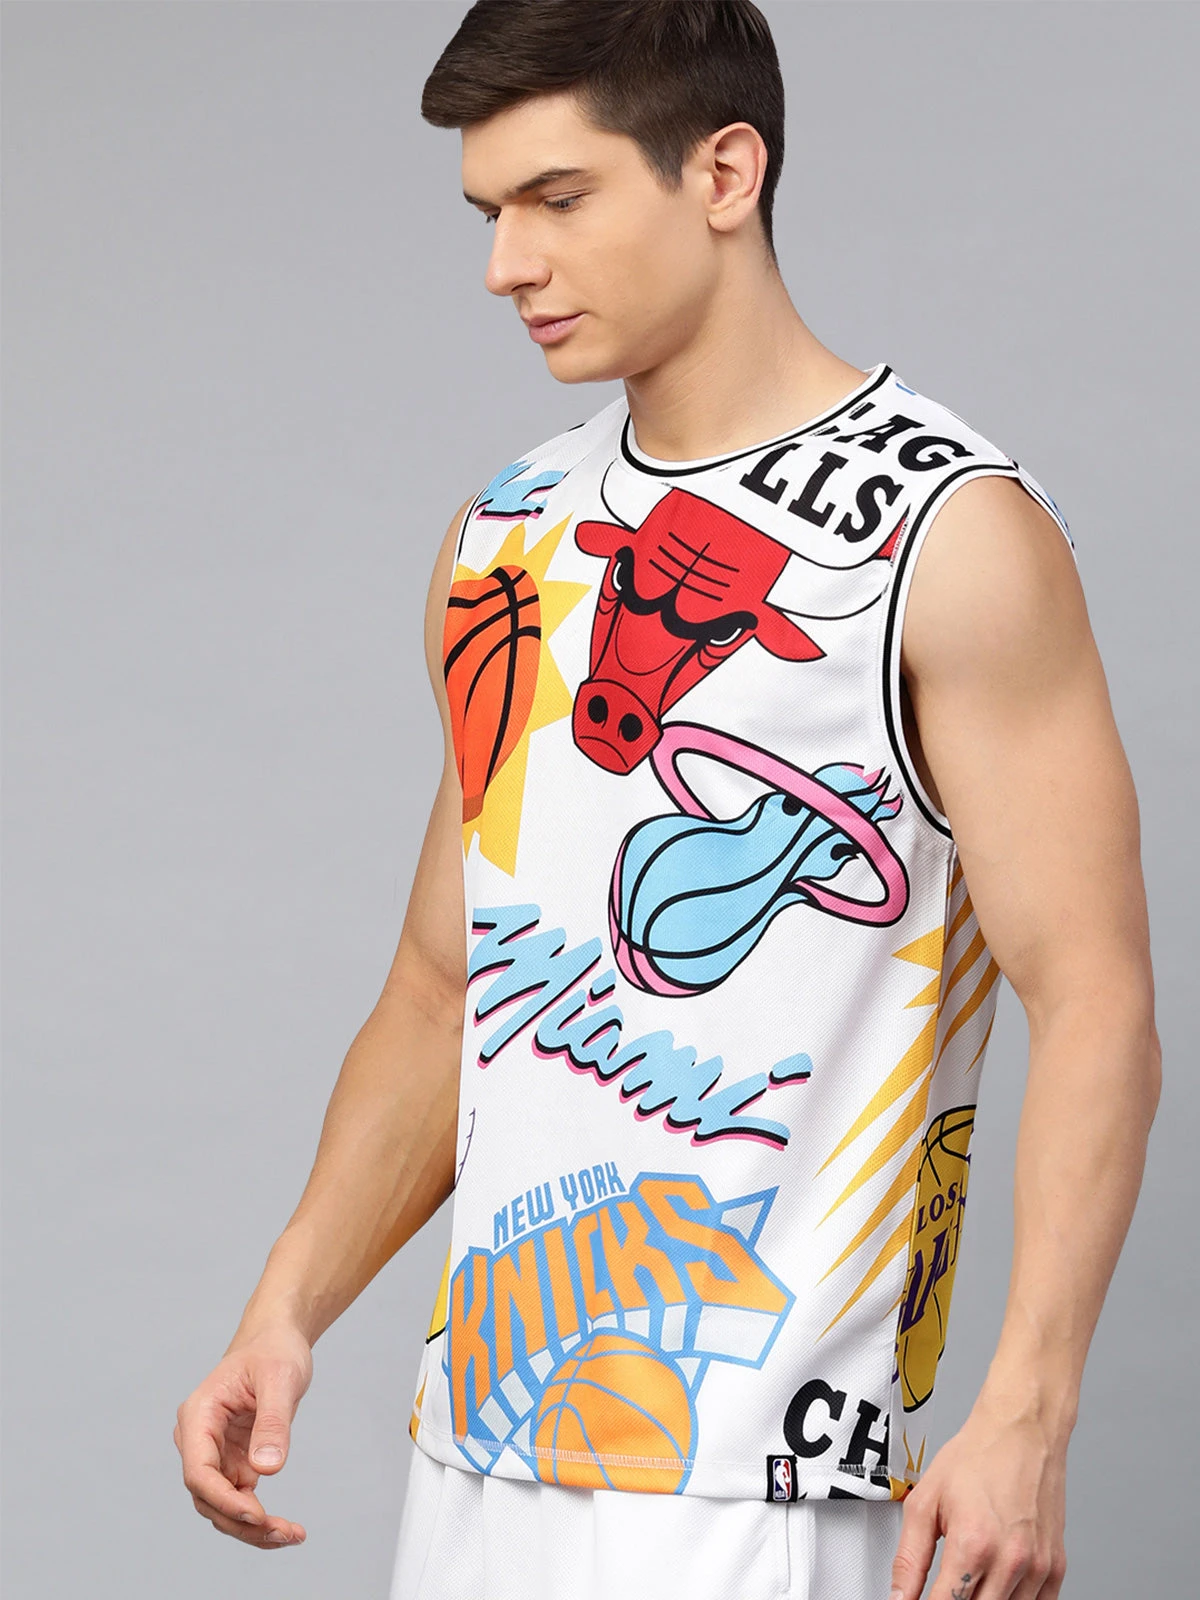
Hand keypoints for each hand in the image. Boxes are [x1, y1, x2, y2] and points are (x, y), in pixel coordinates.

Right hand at [174, 1321, 313, 1548]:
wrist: (277, 1340)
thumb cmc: (275, 1350)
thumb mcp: (280, 1378)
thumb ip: (272, 1422)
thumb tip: (266, 1469)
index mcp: (199, 1415)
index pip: (198, 1471)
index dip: (223, 1499)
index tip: (257, 1515)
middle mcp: (198, 1438)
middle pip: (207, 1497)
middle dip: (242, 1522)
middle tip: (285, 1533)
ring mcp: (213, 1453)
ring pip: (220, 1506)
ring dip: (250, 1528)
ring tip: (291, 1535)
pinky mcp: (230, 1462)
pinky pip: (237, 1500)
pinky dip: (258, 1518)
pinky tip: (286, 1528)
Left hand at [888, 1393, 1068, 1599]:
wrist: (1021, 1431)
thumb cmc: (977, 1458)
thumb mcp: (926, 1501)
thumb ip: (909, 1557)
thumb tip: (899, 1597)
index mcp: (973, 1545)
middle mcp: (1010, 1562)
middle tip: (946, 1586)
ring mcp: (1037, 1568)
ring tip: (971, 1581)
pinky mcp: (1056, 1569)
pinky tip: (997, 1586)